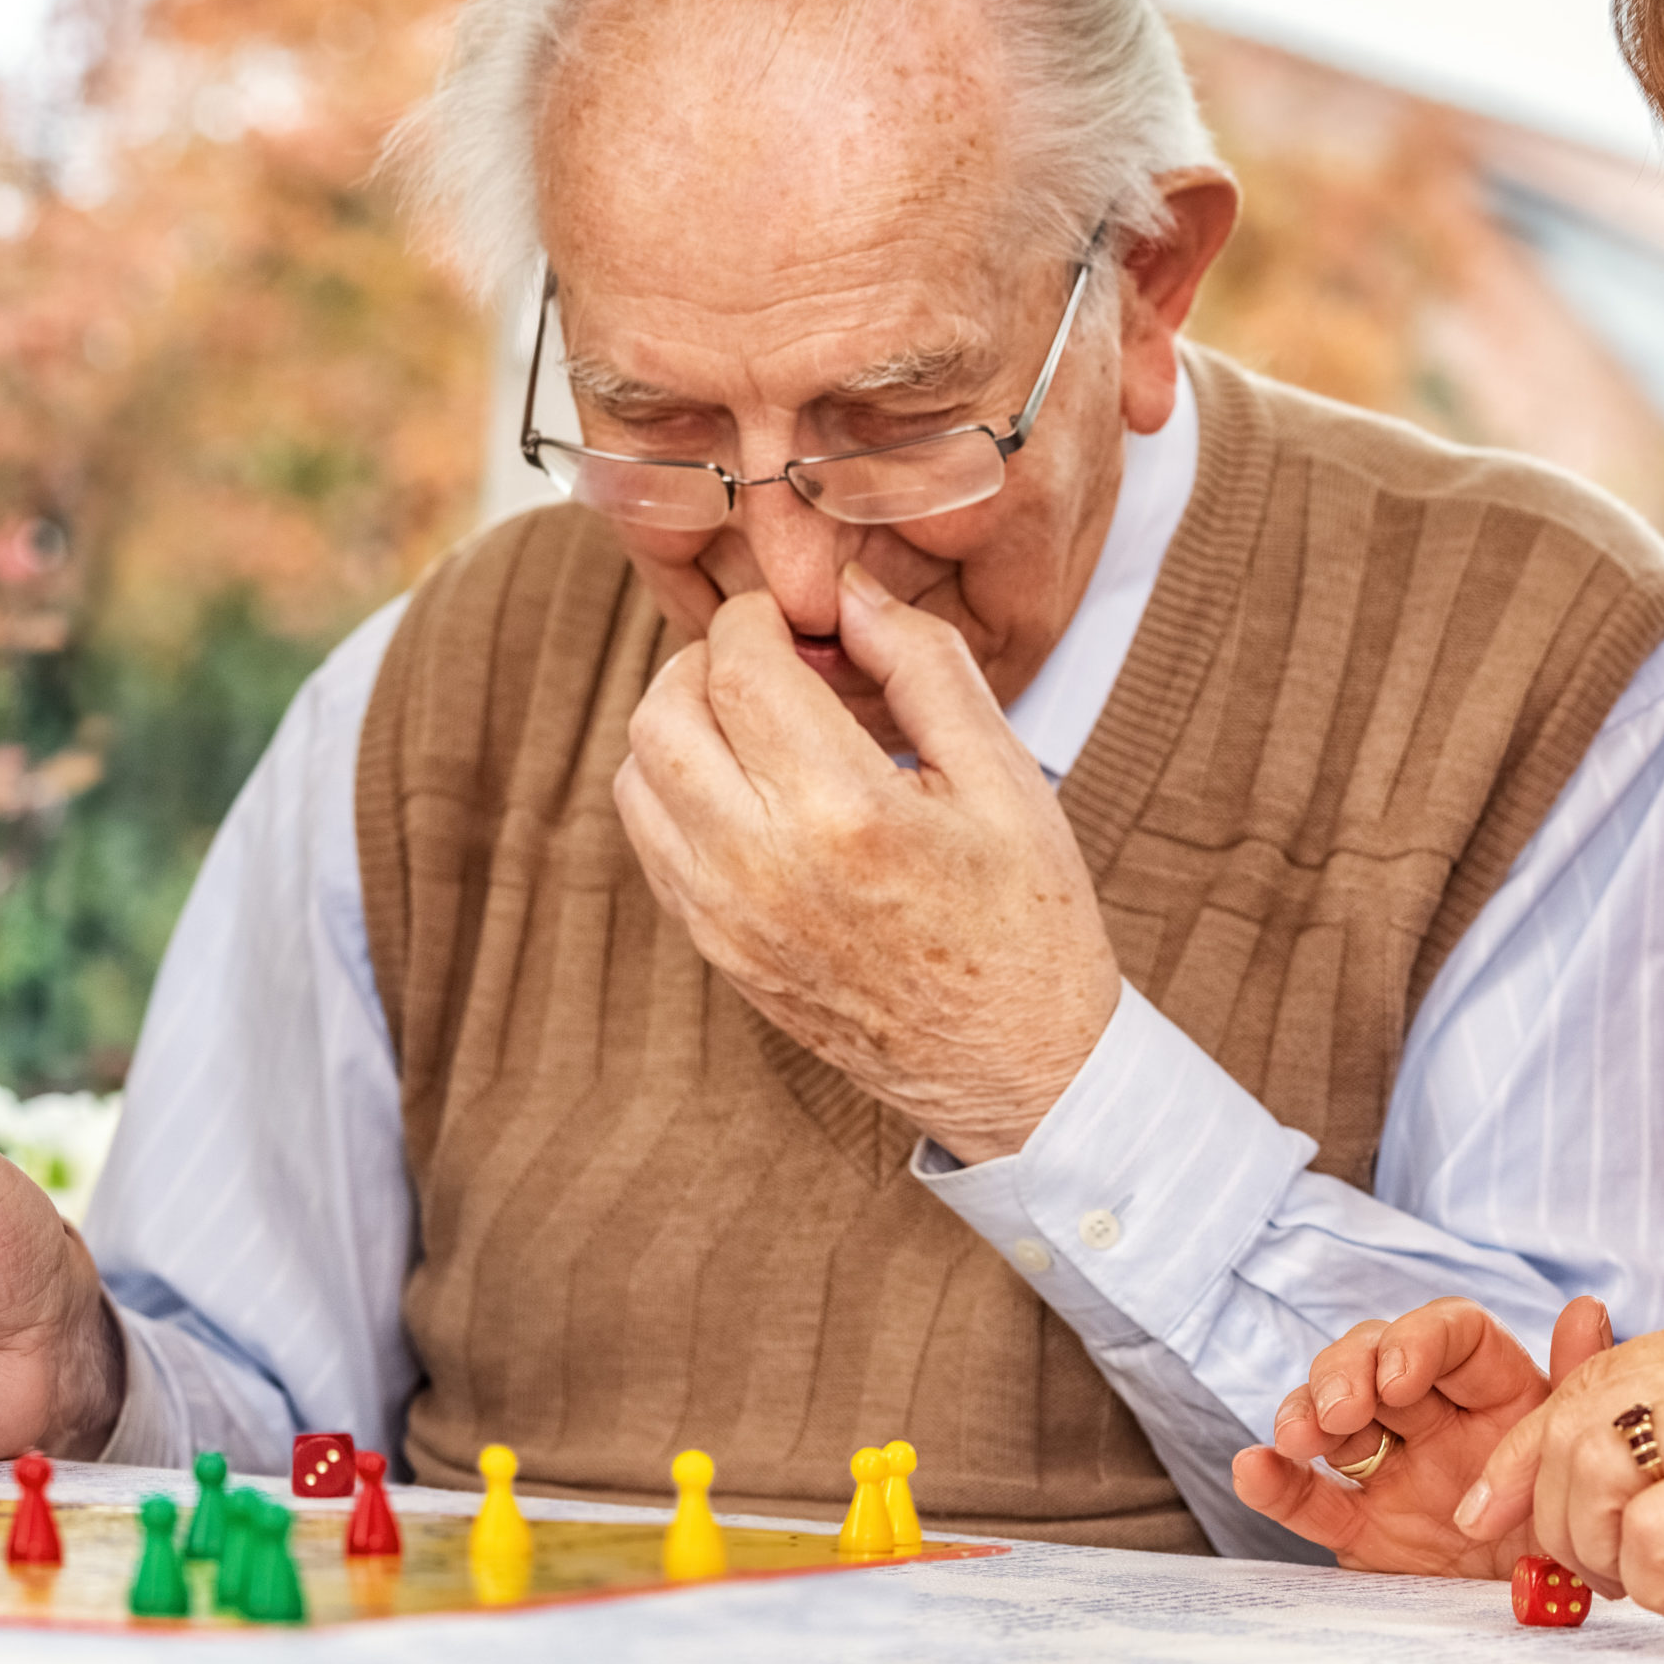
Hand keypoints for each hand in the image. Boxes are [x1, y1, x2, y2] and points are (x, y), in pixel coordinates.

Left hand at [609, 566, 1122, 1159]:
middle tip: (773, 662)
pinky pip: (651, 841)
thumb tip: (851, 594)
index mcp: (844, 813)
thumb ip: (923, 666)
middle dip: (707, 662)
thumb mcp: (1004, 775)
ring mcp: (725, 918)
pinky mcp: (715, 950)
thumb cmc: (1026, 925)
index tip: (800, 620)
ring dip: (683, 725)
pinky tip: (752, 788)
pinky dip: (679, 790)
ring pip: (637, 775)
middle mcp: (761, 867)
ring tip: (761, 725)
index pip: (738, 667)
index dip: (758, 618)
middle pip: (662, 713)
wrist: (1017, 1069)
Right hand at [1233, 1296, 1609, 1577]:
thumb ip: (1576, 1385)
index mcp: (1497, 1393)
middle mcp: (1437, 1420)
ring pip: (1330, 1416)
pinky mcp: (1361, 1527)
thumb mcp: (1583, 1458)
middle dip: (1344, 1373)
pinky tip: (1254, 1469)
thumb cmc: (1575, 1528)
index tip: (1398, 1380)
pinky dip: (1275, 1483)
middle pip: (1372, 1358)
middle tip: (1339, 1413)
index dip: (1415, 1342)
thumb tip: (1585, 1308)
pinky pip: (1310, 1500)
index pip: (1449, 1334)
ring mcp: (1391, 1470)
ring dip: (1303, 1413)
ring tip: (1295, 1439)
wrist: (1557, 1615)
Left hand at [1456, 1289, 1663, 1626]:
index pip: (1595, 1372)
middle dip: (1541, 1505)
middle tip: (1575, 1570)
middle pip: (1575, 1416)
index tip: (1497, 1506)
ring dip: (1598, 1548)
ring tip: (1648, 1588)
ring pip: (1597, 1468)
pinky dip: (1653, 1576)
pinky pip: (1659, 1527)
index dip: (1529, 1444)